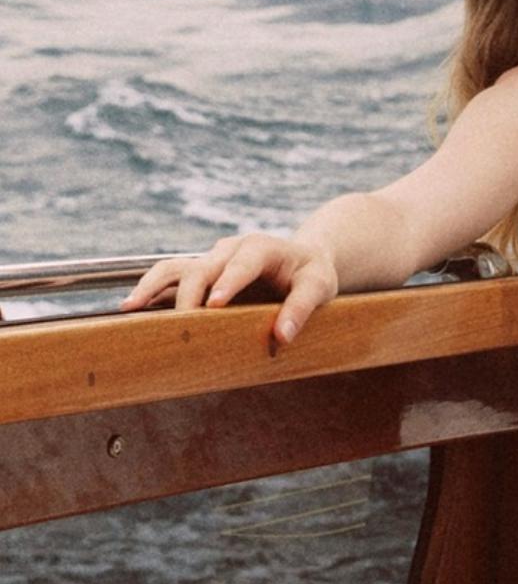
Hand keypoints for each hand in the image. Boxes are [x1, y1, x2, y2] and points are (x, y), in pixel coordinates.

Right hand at [117, 231, 338, 346]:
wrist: (301, 260)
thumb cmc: (311, 274)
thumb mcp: (320, 287)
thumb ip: (302, 307)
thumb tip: (283, 336)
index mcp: (261, 247)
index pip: (242, 262)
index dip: (228, 282)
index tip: (215, 305)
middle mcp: (229, 250)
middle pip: (202, 268)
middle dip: (189, 295)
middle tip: (180, 324)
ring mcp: (210, 260)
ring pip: (175, 267)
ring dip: (152, 286)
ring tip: (130, 308)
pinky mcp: (200, 273)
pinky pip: (170, 279)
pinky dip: (151, 292)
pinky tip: (133, 311)